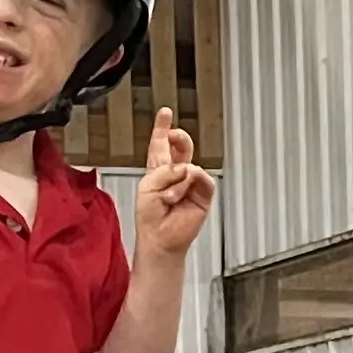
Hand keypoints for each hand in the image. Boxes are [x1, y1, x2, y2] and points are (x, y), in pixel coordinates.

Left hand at [135, 109, 215, 256]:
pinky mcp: (203, 194)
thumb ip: (165, 171)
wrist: (161, 239)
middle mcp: (176, 175)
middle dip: (180, 139)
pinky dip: (188, 184)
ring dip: (176, 178)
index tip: (165, 113)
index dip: (162, 128)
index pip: (160, 145)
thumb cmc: (150, 217)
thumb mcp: (148, 186)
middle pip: (181, 147)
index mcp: (158, 171)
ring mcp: (191, 184)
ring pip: (190, 164)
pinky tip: (180, 196)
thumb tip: (187, 168)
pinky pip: (201, 178)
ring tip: (169, 196)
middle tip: (176, 137)